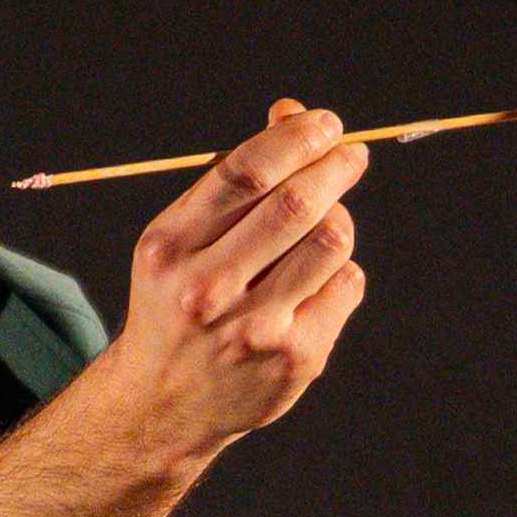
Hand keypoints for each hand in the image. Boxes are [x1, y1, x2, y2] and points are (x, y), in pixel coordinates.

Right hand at [96, 99, 370, 491]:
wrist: (164, 402)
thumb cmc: (180, 299)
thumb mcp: (181, 238)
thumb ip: (234, 179)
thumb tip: (294, 113)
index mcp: (170, 247)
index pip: (245, 175)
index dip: (295, 139)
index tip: (325, 124)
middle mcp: (207, 289)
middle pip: (296, 206)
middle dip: (335, 167)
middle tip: (352, 153)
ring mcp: (254, 329)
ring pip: (331, 243)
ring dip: (339, 217)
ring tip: (328, 217)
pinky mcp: (296, 359)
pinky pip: (346, 285)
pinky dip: (340, 268)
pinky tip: (317, 278)